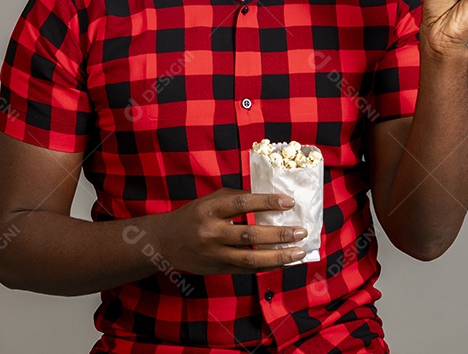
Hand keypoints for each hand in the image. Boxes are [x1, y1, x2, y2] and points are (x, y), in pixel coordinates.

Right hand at [156, 188, 308, 273]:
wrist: (167, 242)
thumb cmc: (194, 215)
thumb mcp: (211, 200)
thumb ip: (237, 197)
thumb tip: (270, 198)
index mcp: (210, 209)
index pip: (242, 203)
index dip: (267, 202)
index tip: (288, 201)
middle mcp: (212, 233)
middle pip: (250, 234)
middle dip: (279, 234)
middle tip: (300, 231)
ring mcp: (215, 254)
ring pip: (251, 259)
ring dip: (278, 256)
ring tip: (298, 252)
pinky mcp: (219, 269)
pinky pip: (247, 270)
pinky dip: (268, 267)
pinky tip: (284, 262)